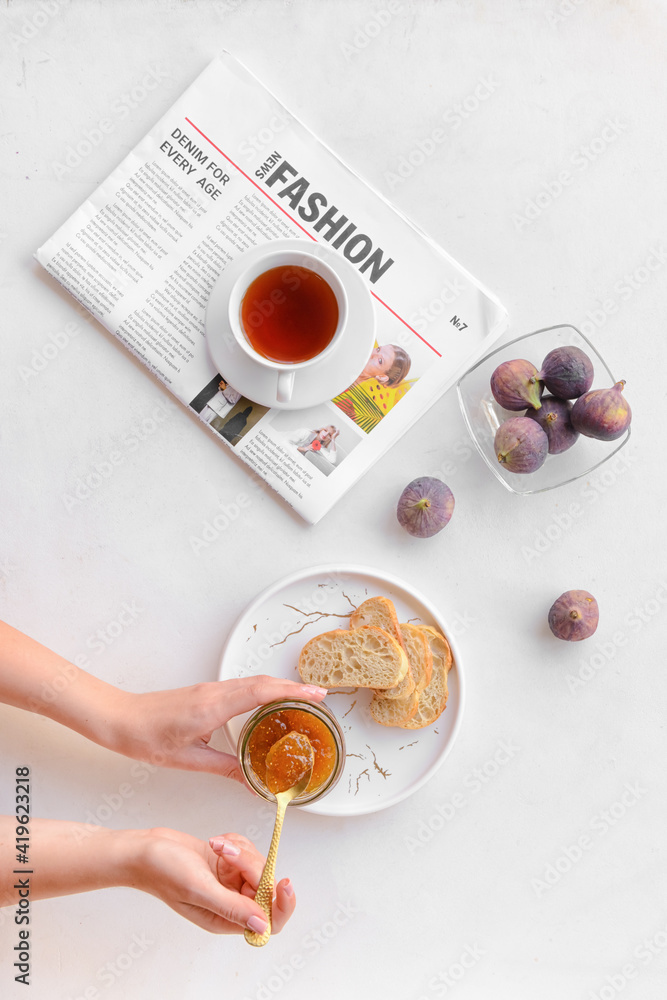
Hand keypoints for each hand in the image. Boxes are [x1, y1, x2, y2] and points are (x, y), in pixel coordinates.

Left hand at [105, 675, 326, 781]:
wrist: (120, 719)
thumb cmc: (148, 738)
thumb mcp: (190, 761)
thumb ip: (227, 768)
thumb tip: (253, 783)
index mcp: (213, 706)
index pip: (261, 692)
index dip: (293, 691)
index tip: (318, 694)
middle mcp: (215, 692)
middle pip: (263, 682)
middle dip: (295, 687)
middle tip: (321, 697)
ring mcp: (210, 689)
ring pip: (253, 682)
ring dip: (280, 687)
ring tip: (303, 699)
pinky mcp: (205, 691)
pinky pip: (242, 686)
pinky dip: (263, 690)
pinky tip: (269, 702)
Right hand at [129, 828, 294, 934]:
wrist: (145, 848)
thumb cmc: (162, 871)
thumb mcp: (198, 889)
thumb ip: (232, 907)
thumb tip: (262, 924)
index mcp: (223, 919)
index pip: (267, 922)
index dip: (281, 905)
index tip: (284, 882)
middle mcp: (229, 903)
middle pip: (264, 886)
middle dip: (250, 864)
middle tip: (228, 853)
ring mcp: (228, 882)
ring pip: (256, 865)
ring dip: (239, 850)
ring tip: (216, 846)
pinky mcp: (226, 864)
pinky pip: (245, 851)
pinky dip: (234, 842)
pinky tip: (216, 843)